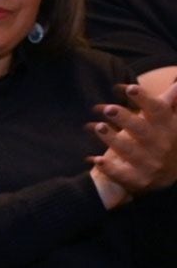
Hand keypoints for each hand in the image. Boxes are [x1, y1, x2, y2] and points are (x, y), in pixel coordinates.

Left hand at [89, 82, 176, 197]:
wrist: (166, 175)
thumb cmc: (161, 138)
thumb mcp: (168, 120)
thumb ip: (170, 101)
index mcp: (168, 127)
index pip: (158, 111)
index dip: (144, 99)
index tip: (130, 88)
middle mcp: (160, 145)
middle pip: (142, 130)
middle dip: (125, 119)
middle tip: (109, 108)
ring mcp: (149, 163)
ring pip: (130, 151)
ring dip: (113, 140)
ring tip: (99, 127)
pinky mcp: (137, 179)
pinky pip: (122, 175)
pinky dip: (110, 169)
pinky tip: (97, 160)